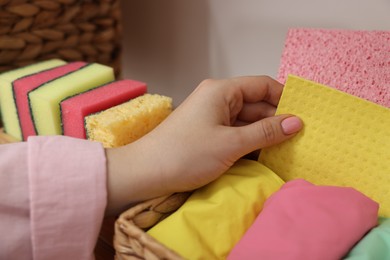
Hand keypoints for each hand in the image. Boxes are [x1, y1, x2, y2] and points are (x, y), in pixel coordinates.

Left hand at [105, 76, 301, 213]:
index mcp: (222, 90)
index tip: (306, 115)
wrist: (145, 173)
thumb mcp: (231, 143)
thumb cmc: (185, 154)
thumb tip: (296, 122)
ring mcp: (211, 117)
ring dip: (265, 134)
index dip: (285, 98)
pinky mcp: (208, 133)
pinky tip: (267, 155)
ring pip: (247, 120)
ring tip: (290, 148)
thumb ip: (266, 132)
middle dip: (277, 119)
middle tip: (303, 137)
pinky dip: (250, 142)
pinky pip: (236, 133)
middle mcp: (217, 99)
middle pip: (256, 103)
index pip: (262, 85)